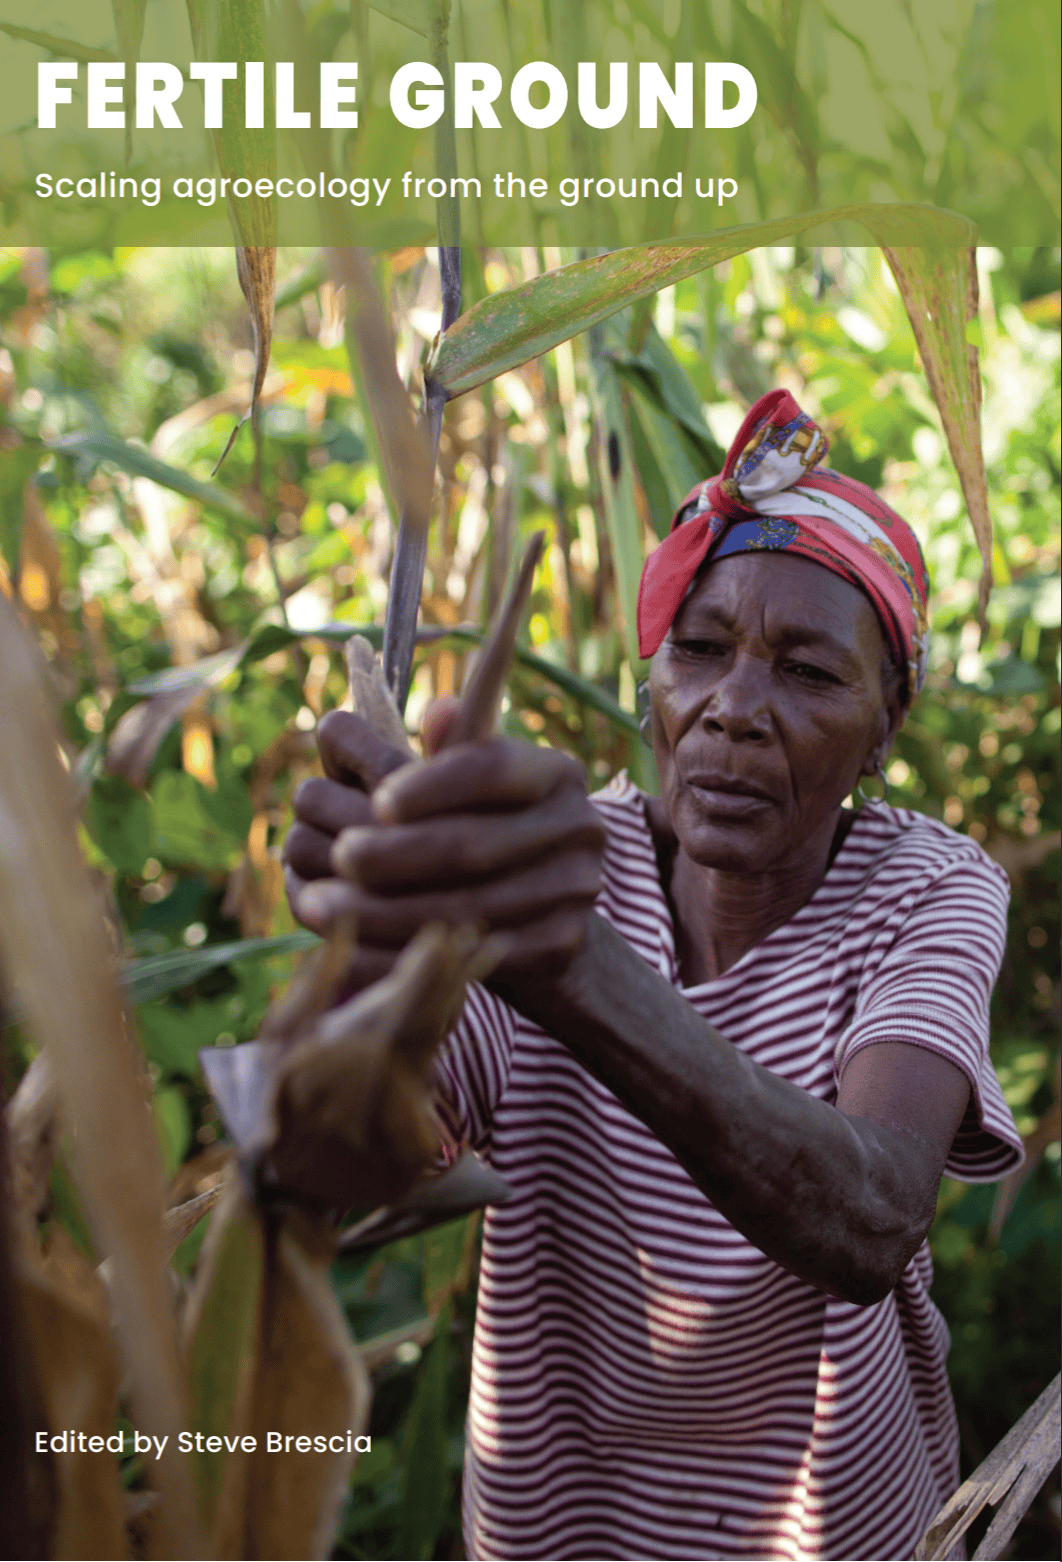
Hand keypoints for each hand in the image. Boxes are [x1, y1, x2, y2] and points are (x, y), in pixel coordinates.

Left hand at [283, 703, 605, 1006]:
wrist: (546, 910)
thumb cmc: (488, 826)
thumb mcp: (472, 781)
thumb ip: (446, 747)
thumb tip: (436, 713)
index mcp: (556, 772)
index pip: (491, 769)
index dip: (431, 786)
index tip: (376, 801)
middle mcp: (579, 827)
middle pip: (474, 845)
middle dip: (394, 854)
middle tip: (337, 855)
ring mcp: (576, 891)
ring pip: (465, 908)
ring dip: (380, 910)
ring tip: (318, 904)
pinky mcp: (558, 946)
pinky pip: (467, 957)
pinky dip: (397, 954)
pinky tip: (348, 945)